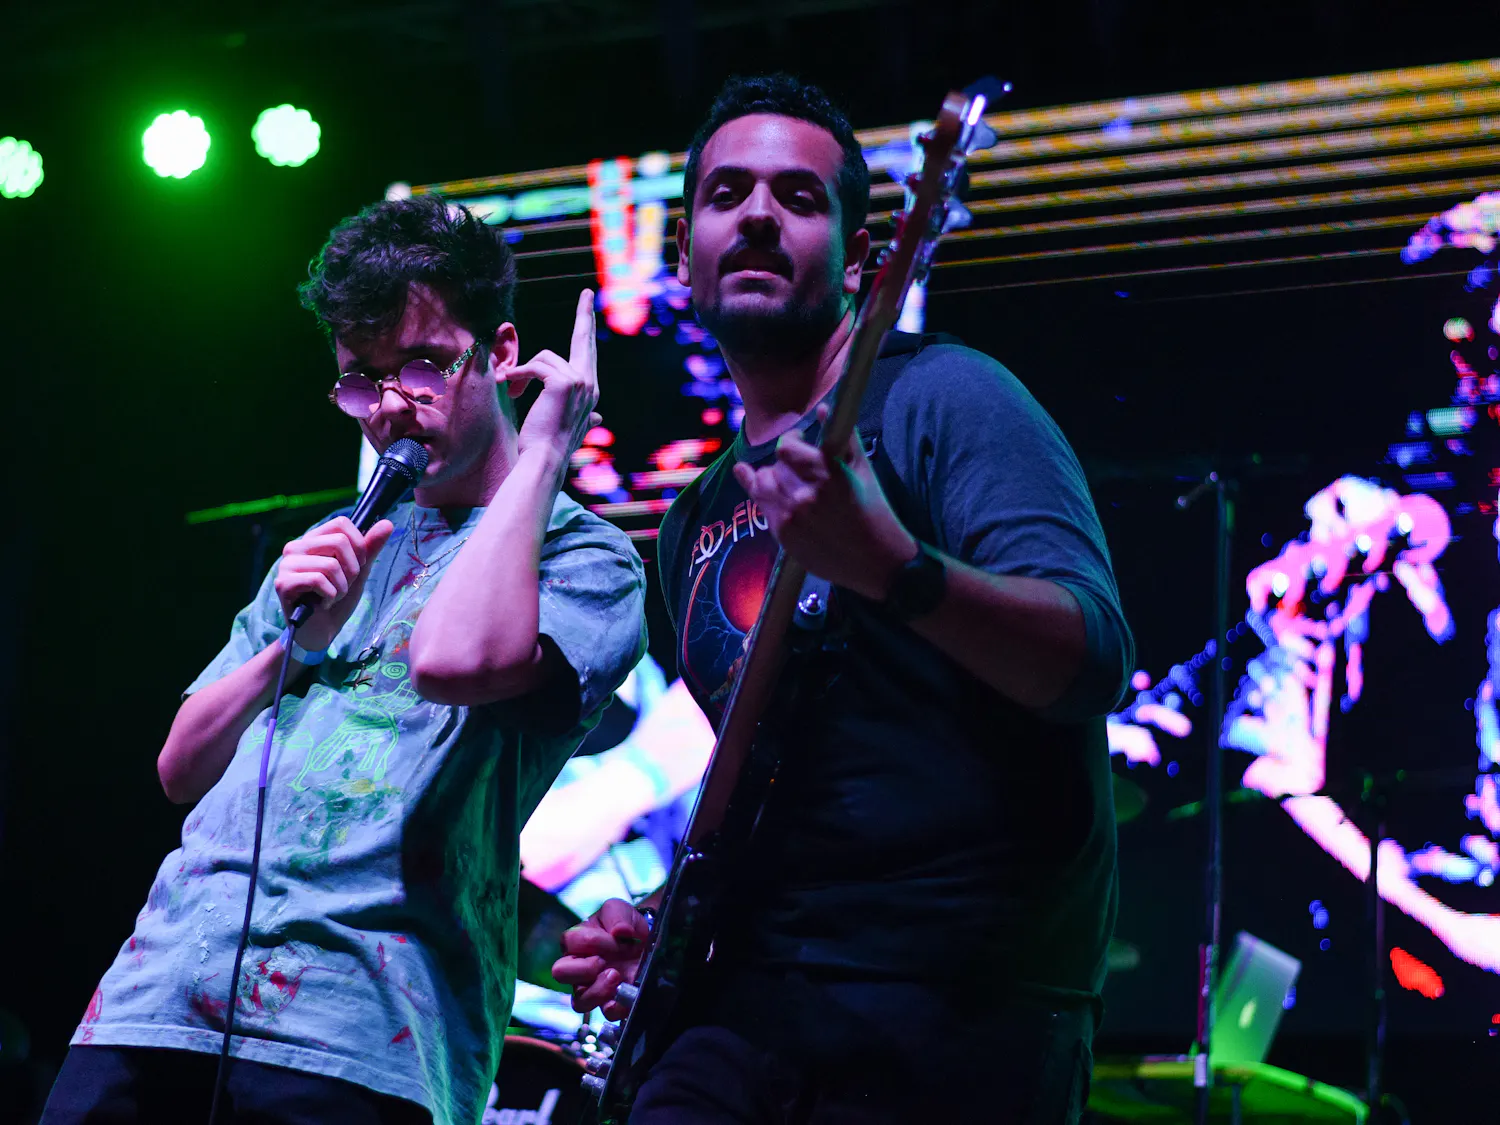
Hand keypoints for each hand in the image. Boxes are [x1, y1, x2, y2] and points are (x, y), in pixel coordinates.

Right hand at [273, 516, 394, 651]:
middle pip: (339, 542)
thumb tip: (388, 523)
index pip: (341, 524)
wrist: (322, 631)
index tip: (358, 566)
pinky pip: (318, 581)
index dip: (359, 546)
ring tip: (332, 596)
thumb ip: (370, 548)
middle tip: (343, 585)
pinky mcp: (283, 583)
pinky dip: (330, 596)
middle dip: (352, 570)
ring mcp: (286, 565)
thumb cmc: (337, 599)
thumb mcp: (358, 571)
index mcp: (312, 539)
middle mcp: (295, 547)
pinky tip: (322, 603)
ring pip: (331, 565)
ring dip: (341, 587)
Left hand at [506, 288, 601, 473]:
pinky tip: (508, 386)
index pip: (588, 353)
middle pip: (584, 340)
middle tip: (587, 293)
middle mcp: (590, 384)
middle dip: (585, 314)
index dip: (587, 329)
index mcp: (590, 391)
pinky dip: (517, 375)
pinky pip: (534, 366)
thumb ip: (586, 415)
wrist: (545, 460)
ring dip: (523, 371)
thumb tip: (599, 416)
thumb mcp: (571, 424)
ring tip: (511, 388)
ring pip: (545, 358)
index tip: (588, 307)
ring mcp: (579, 382)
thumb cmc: (550, 445)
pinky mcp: (563, 382)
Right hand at [551, 898, 649, 1019]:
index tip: (616, 938)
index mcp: (577, 942)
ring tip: (617, 977)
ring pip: (579, 1001)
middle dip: (583, 969)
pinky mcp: (612, 1001)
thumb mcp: (619, 910)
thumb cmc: (625, 924)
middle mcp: (580, 967)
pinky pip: (606, 1014)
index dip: (593, 941)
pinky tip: (624, 998)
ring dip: (597, 991)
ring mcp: (594, 987)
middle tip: (604, 962)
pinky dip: (615, 1008)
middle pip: (560, 974)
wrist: (647, 939)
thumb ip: (616, 915)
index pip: (570, 941)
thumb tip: (620, 931)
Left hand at [732, 404, 916, 600]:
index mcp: (829, 471)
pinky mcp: (783, 533)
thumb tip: (822, 408)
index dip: (791, 441)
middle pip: (774, 465)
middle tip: (793, 465)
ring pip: (761, 482)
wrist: (876, 560)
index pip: (787, 446)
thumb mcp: (863, 469)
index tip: (799, 441)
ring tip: (780, 478)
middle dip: (784, 463)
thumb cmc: (872, 509)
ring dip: (768, 477)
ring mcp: (792, 514)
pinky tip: (748, 476)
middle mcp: (807, 491)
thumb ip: (842, 436)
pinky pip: (760, 504)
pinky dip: (759, 492)